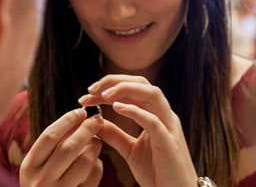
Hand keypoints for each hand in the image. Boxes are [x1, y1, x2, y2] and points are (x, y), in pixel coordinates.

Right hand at [20, 108, 103, 186]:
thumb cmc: (46, 184)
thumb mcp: (40, 167)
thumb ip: (53, 146)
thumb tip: (78, 117)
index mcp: (29, 167)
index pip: (49, 136)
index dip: (67, 121)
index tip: (81, 111)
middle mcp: (40, 181)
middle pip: (69, 147)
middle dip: (86, 130)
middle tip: (98, 120)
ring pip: (84, 162)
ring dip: (94, 148)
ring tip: (97, 142)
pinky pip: (92, 178)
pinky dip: (98, 167)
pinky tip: (96, 164)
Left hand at [79, 75, 197, 186]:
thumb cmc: (157, 174)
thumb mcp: (130, 151)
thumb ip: (115, 135)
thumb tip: (96, 122)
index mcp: (156, 115)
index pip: (133, 89)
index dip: (110, 87)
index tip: (87, 95)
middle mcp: (164, 115)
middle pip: (142, 83)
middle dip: (115, 81)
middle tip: (91, 89)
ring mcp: (169, 126)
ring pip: (151, 94)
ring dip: (125, 89)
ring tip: (103, 95)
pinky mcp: (168, 142)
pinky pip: (153, 121)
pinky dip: (135, 111)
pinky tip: (116, 108)